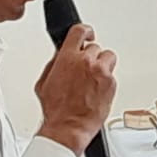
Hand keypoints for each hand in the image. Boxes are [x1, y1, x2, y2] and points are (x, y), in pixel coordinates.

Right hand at [36, 24, 116, 154]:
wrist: (69, 126)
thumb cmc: (56, 109)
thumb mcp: (44, 82)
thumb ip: (55, 64)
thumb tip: (61, 56)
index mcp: (67, 58)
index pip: (79, 31)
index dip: (85, 30)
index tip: (88, 33)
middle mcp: (86, 62)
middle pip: (95, 47)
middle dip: (90, 56)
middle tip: (85, 70)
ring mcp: (101, 72)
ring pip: (108, 57)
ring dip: (102, 65)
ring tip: (94, 78)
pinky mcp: (111, 83)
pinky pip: (111, 75)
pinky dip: (106, 80)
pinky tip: (97, 90)